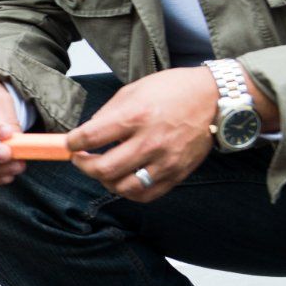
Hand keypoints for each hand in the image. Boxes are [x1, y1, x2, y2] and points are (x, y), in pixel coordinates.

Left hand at [63, 66, 217, 202]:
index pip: (91, 138)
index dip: (73, 143)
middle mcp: (150, 142)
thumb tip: (87, 134)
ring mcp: (165, 161)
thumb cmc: (173, 90)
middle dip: (84, 166)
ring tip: (102, 170)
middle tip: (81, 159)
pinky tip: (123, 180)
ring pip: (124, 188)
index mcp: (136, 116)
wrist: (214, 99)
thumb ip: (107, 114)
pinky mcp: (177, 174)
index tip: (70, 143)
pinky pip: (146, 195)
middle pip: (104, 169)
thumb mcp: (134, 91)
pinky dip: (129, 192)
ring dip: (106, 181)